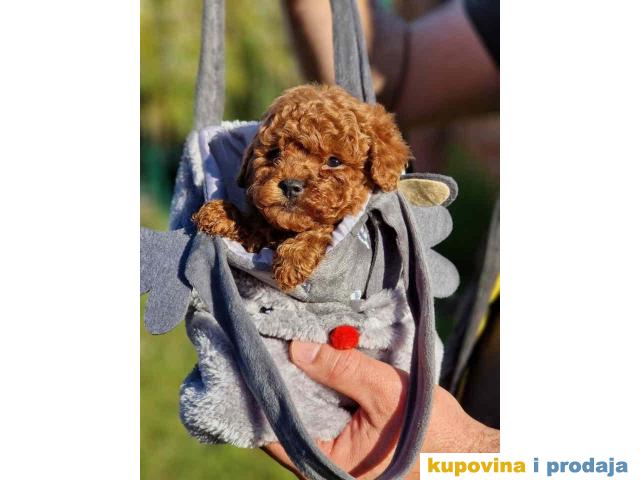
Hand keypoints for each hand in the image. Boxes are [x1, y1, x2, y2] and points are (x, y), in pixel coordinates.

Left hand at [263, 341, 498, 479]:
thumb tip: (296, 347)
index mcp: (326, 464)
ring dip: (302, 380)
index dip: (263, 389)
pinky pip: (323, 410)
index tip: (257, 353)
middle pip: (286, 416)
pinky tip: (319, 359)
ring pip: (305, 411)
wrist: (467, 453)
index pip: (273, 427)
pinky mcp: (348, 439)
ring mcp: (336, 451)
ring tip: (292, 342)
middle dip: (283, 379)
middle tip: (273, 338)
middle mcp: (324, 462)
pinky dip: (320, 385)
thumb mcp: (384, 392)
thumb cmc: (431, 431)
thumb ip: (341, 369)